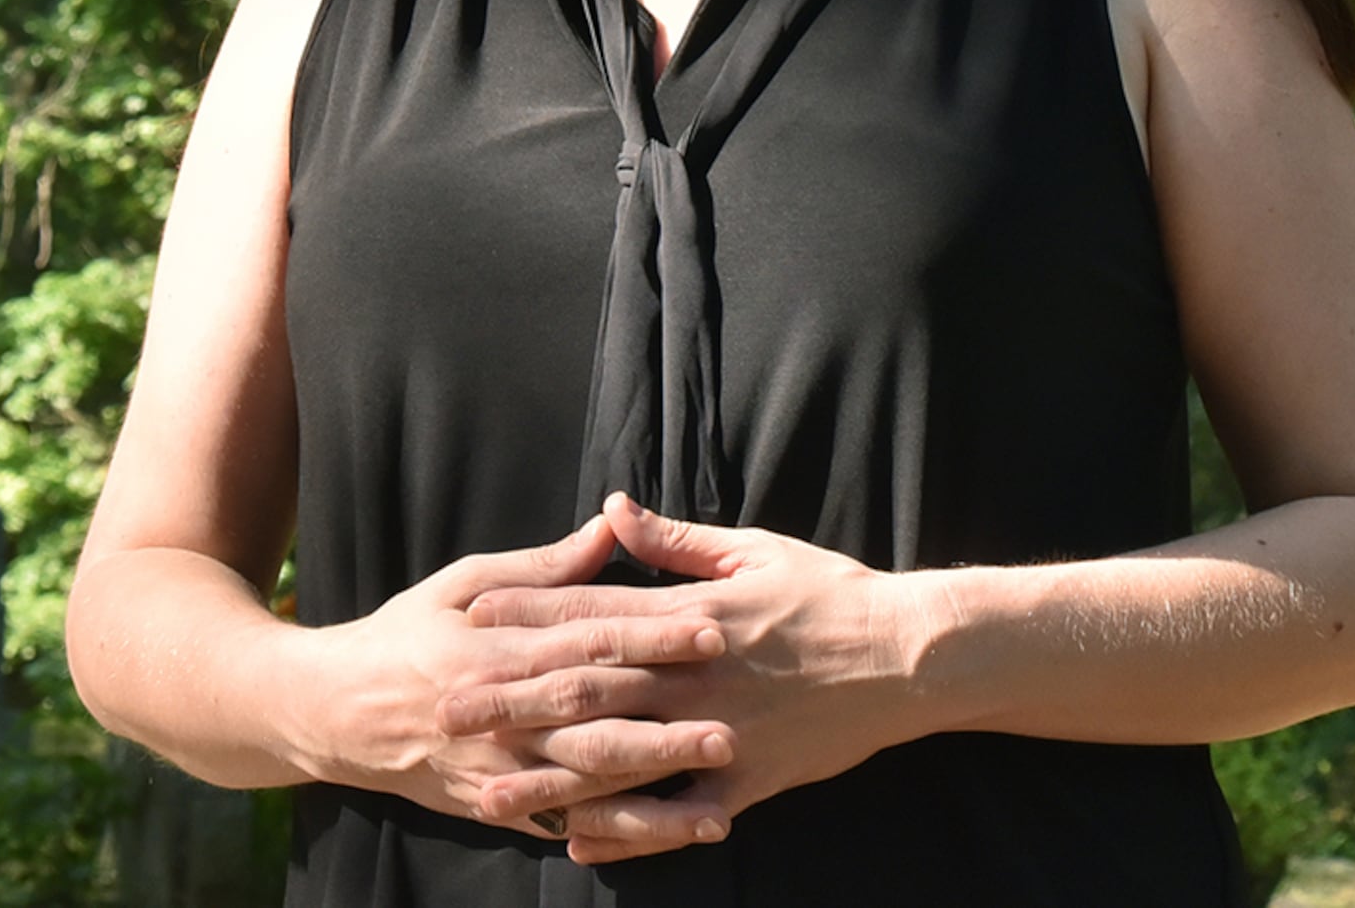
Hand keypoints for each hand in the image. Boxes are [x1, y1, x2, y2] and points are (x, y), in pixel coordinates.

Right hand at [296, 509, 739, 845]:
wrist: (332, 714)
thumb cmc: (403, 635)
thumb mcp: (461, 583)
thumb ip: (542, 566)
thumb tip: (609, 527)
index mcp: (495, 649)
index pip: (589, 640)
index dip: (652, 637)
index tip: (712, 629)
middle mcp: (500, 714)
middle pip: (596, 716)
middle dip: (667, 721)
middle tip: (731, 719)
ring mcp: (499, 768)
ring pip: (587, 778)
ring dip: (655, 784)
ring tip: (717, 782)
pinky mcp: (497, 806)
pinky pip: (567, 820)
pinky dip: (619, 829)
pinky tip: (670, 830)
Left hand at [451, 495, 936, 863]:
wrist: (905, 655)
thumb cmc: (830, 592)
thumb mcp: (753, 549)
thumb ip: (676, 538)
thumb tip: (613, 510)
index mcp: (693, 613)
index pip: (594, 612)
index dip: (528, 615)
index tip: (469, 618)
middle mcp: (695, 674)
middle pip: (589, 688)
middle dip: (514, 700)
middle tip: (450, 711)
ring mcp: (719, 731)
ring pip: (621, 759)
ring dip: (552, 777)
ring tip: (489, 791)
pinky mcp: (746, 780)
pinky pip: (676, 813)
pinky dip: (629, 832)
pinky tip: (577, 845)